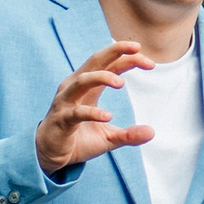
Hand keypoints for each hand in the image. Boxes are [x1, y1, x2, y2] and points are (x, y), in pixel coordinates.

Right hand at [36, 40, 154, 175]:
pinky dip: (92, 112)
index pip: (110, 64)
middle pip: (95, 60)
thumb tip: (151, 132)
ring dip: (102, 77)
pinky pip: (76, 112)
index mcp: (89, 86)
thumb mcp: (108, 137)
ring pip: (82, 81)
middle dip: (115, 50)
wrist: (51, 155)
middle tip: (137, 49)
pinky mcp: (61, 118)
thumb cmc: (79, 139)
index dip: (129, 59)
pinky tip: (108, 116)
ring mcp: (66, 101)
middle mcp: (76, 87)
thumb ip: (129, 134)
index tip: (151, 63)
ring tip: (121, 83)